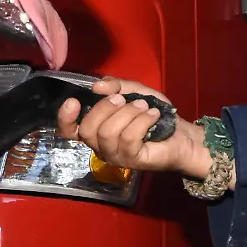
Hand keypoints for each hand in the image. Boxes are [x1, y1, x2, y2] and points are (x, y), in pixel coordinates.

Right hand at [56, 77, 211, 178]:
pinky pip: (128, 138)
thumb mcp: (133, 91)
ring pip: (108, 133)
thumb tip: (97, 86)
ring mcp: (116, 156)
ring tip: (144, 106)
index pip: (68, 131)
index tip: (73, 101)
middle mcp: (100, 146)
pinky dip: (142, 121)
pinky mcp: (133, 161)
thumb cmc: (153, 114)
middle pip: (88, 129)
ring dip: (128, 113)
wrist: (181, 134)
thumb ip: (115, 85)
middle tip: (125, 99)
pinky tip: (153, 115)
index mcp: (95, 129)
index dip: (65, 118)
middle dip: (105, 108)